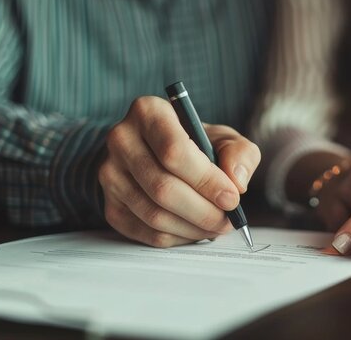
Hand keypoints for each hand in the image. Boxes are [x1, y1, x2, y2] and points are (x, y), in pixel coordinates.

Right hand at [98, 96, 260, 246]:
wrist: (157, 154)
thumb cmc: (195, 144)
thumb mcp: (223, 138)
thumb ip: (240, 153)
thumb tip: (237, 182)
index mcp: (148, 112)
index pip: (174, 151)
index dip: (206, 180)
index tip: (232, 198)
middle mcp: (121, 140)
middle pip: (163, 188)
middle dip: (204, 211)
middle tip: (229, 220)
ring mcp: (110, 175)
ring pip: (154, 215)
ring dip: (193, 228)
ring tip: (217, 226)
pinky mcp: (110, 206)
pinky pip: (146, 233)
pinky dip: (178, 238)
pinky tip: (195, 229)